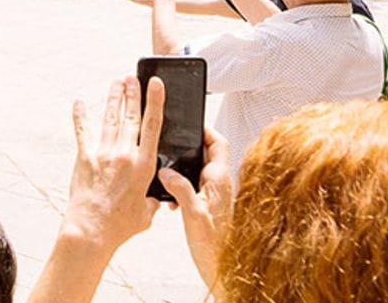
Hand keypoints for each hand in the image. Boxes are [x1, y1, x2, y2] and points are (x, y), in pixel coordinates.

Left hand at [60, 76, 163, 249]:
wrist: (91, 229)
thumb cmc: (120, 225)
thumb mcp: (147, 213)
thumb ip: (154, 200)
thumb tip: (156, 198)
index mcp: (144, 165)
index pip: (153, 126)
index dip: (155, 101)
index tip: (155, 83)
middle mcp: (124, 154)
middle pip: (130, 116)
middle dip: (132, 94)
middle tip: (132, 77)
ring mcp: (103, 153)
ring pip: (110, 119)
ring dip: (113, 99)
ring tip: (116, 83)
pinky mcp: (84, 158)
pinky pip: (83, 131)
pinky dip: (81, 116)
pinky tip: (79, 103)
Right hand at [158, 128, 231, 288]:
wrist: (221, 264)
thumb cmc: (213, 243)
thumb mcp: (193, 213)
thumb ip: (180, 189)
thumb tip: (167, 172)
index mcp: (219, 180)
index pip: (218, 143)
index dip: (206, 130)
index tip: (191, 123)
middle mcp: (219, 184)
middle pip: (208, 152)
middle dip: (191, 145)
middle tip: (175, 139)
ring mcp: (215, 194)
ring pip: (200, 168)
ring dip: (185, 165)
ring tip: (168, 165)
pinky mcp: (208, 204)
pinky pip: (195, 183)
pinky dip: (182, 182)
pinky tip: (170, 193)